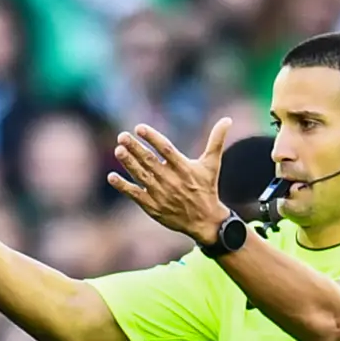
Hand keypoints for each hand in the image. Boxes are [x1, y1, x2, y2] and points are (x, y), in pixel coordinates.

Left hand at [109, 118, 231, 241]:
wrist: (205, 221)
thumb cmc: (206, 188)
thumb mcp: (212, 164)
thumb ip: (217, 140)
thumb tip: (228, 119)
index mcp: (184, 168)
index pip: (166, 149)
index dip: (152, 138)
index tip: (139, 127)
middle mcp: (171, 180)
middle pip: (150, 161)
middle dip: (135, 148)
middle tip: (122, 136)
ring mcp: (161, 194)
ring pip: (141, 176)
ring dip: (129, 163)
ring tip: (119, 150)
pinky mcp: (153, 207)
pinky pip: (136, 195)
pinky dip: (123, 187)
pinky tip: (112, 177)